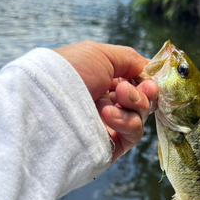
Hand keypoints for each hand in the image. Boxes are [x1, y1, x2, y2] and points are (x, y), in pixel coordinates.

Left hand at [54, 41, 157, 162]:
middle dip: (143, 92)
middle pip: (143, 99)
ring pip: (141, 116)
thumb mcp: (100, 54)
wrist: (48, 102)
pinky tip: (108, 115)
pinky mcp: (111, 145)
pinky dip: (127, 122)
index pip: (137, 82)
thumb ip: (130, 59)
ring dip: (133, 103)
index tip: (149, 79)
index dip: (147, 81)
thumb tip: (151, 69)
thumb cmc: (70, 71)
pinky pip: (134, 133)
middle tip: (128, 89)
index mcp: (104, 81)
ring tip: (115, 99)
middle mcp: (107, 102)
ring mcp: (109, 124)